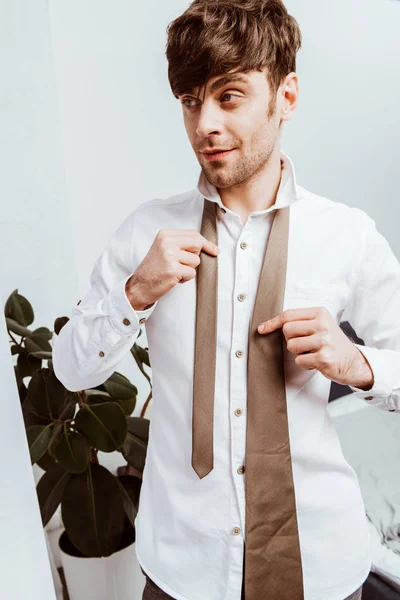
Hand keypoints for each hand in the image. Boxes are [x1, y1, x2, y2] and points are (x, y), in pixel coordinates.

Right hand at [126, 229, 218, 308]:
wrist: (139, 286)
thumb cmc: (154, 269)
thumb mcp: (164, 249)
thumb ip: (181, 244)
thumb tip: (206, 245)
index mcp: (165, 235)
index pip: (193, 234)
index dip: (206, 243)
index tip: (214, 250)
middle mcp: (166, 242)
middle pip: (197, 243)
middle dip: (196, 255)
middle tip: (186, 264)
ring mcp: (169, 255)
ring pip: (196, 260)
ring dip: (188, 269)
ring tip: (175, 271)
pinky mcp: (173, 269)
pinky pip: (192, 273)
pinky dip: (186, 278)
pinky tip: (174, 278)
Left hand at [257, 306, 373, 388]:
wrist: (354, 361)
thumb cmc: (332, 343)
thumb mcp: (321, 324)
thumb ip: (301, 321)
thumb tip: (269, 325)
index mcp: (320, 313)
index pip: (288, 315)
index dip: (272, 323)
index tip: (262, 329)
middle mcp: (322, 325)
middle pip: (287, 330)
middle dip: (291, 340)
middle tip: (305, 344)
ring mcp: (324, 341)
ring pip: (291, 346)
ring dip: (298, 353)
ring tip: (313, 352)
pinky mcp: (323, 358)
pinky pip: (299, 361)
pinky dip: (305, 364)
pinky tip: (317, 362)